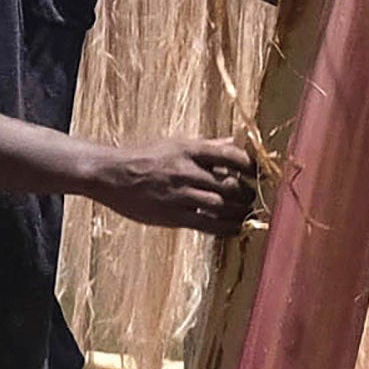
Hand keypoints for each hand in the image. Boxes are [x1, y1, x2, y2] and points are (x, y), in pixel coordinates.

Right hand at [81, 137, 259, 233]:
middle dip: (248, 193)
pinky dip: (227, 228)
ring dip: (240, 211)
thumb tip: (234, 140)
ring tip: (247, 212)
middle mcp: (187, 171)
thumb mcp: (175, 144)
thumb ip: (207, 146)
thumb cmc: (144, 157)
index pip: (231, 155)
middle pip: (230, 184)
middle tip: (253, 197)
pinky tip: (236, 228)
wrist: (111, 175)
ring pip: (222, 206)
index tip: (258, 173)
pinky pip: (207, 224)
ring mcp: (180, 194)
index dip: (251, 166)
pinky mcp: (173, 216)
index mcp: (189, 150)